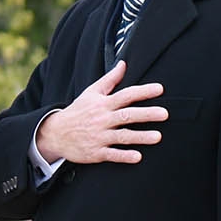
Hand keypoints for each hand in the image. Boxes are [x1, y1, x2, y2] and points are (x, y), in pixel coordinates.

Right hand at [34, 62, 167, 165]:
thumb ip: (110, 79)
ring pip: (123, 136)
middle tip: (165, 113)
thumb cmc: (78, 111)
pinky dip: (124, 156)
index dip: (143, 91)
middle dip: (146, 114)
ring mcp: (100, 136)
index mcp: (103, 104)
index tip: (160, 89)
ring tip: (158, 137)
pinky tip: (138, 157)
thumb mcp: (91, 92)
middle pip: (127, 115)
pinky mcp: (96, 152)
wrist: (56, 134)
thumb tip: (124, 64)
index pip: (126, 95)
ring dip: (140, 137)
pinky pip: (112, 154)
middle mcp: (103, 119)